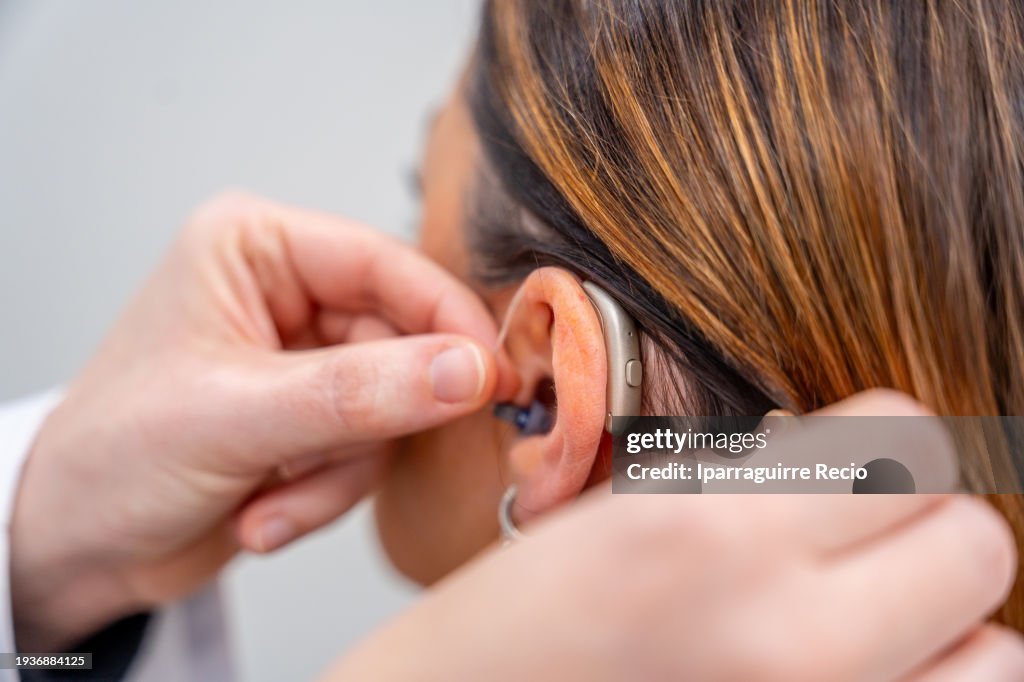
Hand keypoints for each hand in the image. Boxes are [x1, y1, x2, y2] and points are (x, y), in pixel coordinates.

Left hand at [10, 192, 501, 650]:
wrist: (75, 547)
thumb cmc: (113, 457)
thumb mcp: (236, 418)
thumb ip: (358, 393)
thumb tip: (468, 371)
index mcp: (253, 247)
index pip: (384, 262)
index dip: (444, 318)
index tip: (490, 376)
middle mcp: (286, 292)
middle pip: (398, 340)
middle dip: (367, 422)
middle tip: (340, 459)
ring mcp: (304, 357)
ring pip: (391, 404)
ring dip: (338, 469)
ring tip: (271, 498)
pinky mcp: (315, 415)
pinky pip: (370, 448)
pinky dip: (326, 492)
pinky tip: (263, 512)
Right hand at [327, 392, 1022, 680]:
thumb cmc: (515, 629)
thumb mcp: (621, 516)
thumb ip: (756, 485)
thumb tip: (871, 469)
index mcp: (711, 534)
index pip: (911, 439)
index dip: (879, 442)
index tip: (847, 461)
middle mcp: (787, 639)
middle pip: (975, 542)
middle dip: (923, 527)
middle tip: (855, 541)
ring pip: (997, 658)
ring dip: (943, 631)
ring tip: (864, 626)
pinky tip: (854, 675)